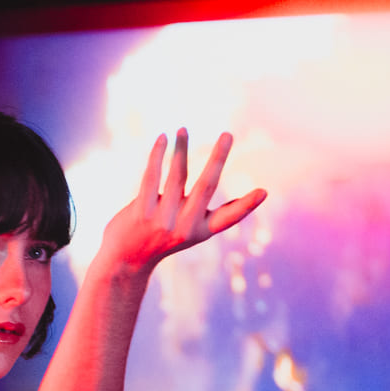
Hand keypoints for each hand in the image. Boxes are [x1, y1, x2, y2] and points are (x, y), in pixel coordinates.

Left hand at [97, 129, 265, 275]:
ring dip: (181, 148)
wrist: (125, 261)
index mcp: (201, 231)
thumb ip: (203, 212)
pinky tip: (163, 138)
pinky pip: (151, 176)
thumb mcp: (186, 231)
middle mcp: (185, 226)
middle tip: (228, 134)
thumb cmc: (160, 239)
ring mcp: (162, 220)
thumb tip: (229, 191)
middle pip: (206, 186)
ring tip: (183, 129)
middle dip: (218, 158)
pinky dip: (158, 155)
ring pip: (177, 176)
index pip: (229, 218)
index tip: (263, 192)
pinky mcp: (141, 212)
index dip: (247, 205)